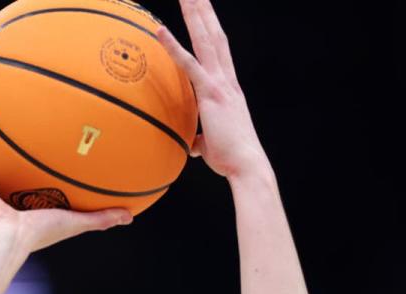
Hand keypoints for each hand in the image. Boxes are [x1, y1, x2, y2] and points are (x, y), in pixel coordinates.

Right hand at [0, 144, 131, 252]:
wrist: (8, 238)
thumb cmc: (41, 233)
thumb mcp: (76, 222)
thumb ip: (101, 219)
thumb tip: (131, 216)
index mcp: (32, 208)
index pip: (38, 191)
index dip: (43, 178)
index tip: (48, 162)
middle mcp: (10, 201)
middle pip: (10, 178)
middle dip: (11, 164)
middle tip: (15, 143)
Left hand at [156, 0, 270, 179]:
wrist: (245, 165)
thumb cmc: (230, 158)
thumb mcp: (211, 144)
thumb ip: (200, 138)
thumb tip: (192, 144)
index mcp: (227, 87)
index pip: (218, 48)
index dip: (210, 26)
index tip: (203, 8)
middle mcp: (226, 79)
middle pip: (213, 35)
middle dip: (203, 10)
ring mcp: (220, 84)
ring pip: (205, 40)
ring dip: (194, 15)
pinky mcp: (210, 94)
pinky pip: (188, 64)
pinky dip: (173, 46)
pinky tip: (160, 30)